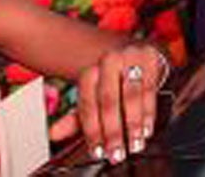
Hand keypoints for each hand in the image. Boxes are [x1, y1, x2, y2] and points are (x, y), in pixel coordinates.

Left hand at [73, 39, 167, 164]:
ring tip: (134, 144)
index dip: (92, 130)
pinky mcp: (151, 58)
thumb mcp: (95, 97)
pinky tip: (146, 128)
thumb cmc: (115, 80)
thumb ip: (76, 118)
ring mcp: (130, 57)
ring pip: (131, 95)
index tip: (97, 151)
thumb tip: (53, 134)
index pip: (88, 104)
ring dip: (133, 124)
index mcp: (90, 71)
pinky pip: (149, 90)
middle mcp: (109, 61)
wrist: (138, 51)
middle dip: (112, 130)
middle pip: (108, 100)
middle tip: (116, 152)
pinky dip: (148, 113)